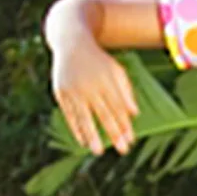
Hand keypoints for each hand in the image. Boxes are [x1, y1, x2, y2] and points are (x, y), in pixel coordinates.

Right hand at [51, 33, 137, 155]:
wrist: (71, 43)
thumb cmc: (97, 61)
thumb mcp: (115, 71)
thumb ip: (125, 91)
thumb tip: (134, 114)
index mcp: (107, 79)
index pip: (118, 106)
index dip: (124, 124)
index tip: (130, 141)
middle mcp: (91, 85)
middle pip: (104, 113)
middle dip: (114, 132)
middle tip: (122, 150)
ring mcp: (74, 90)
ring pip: (85, 117)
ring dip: (92, 135)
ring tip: (98, 152)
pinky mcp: (61, 93)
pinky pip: (70, 115)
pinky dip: (76, 129)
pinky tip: (82, 142)